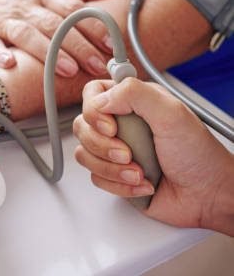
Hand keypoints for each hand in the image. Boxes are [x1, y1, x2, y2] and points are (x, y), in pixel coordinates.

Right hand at [0, 0, 123, 74]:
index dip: (93, 26)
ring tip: (67, 69)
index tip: (112, 44)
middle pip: (55, 24)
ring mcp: (4, 21)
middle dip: (78, 45)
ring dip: (47, 51)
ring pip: (27, 34)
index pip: (73, 9)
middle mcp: (27, 7)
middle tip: (97, 65)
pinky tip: (9, 63)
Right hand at [73, 77, 233, 233]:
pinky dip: (119, 184)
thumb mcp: (171, 114)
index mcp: (133, 102)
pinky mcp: (114, 174)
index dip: (93, 111)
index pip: (92, 94)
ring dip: (112, 168)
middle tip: (128, 153)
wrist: (208, 195)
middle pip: (82, 126)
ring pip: (84, 154)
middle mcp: (121, 124)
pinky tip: (142, 183)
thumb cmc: (199, 155)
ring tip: (140, 172)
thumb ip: (134, 94)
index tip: (111, 126)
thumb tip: (100, 99)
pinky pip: (96, 178)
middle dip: (103, 146)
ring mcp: (115, 150)